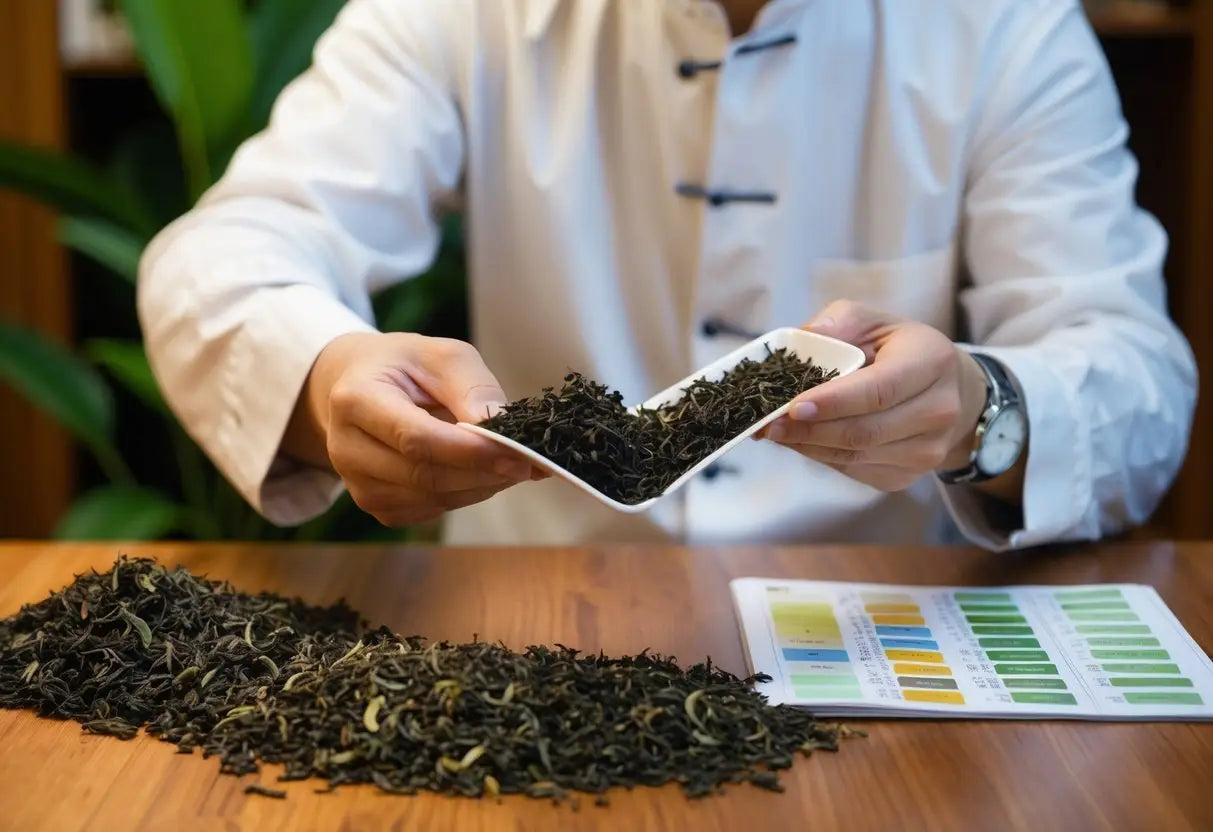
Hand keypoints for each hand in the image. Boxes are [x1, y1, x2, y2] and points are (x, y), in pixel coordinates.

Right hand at [284, 332, 542, 526]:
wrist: (360, 386)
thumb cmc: (406, 366)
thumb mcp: (441, 355)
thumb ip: (472, 387)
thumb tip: (501, 429)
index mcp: (355, 400)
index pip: (417, 438)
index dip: (470, 451)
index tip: (518, 454)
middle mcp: (347, 449)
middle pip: (426, 476)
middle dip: (485, 473)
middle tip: (529, 463)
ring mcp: (358, 484)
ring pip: (433, 499)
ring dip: (481, 486)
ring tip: (510, 463)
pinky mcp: (377, 506)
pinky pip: (431, 510)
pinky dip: (466, 494)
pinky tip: (481, 472)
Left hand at [760, 300, 989, 491]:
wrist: (948, 391)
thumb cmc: (900, 350)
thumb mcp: (875, 322)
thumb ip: (842, 322)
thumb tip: (806, 336)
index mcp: (932, 362)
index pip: (880, 390)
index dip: (834, 402)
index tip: (793, 406)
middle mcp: (939, 411)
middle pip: (864, 431)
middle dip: (810, 430)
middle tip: (769, 422)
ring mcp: (927, 451)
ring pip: (855, 456)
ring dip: (809, 446)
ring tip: (776, 431)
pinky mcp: (908, 475)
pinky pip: (854, 469)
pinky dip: (821, 456)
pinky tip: (803, 440)